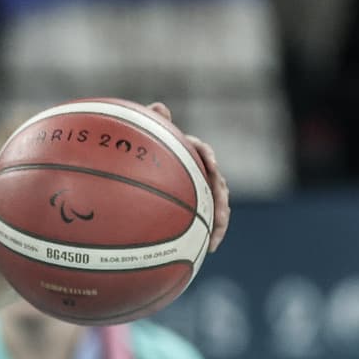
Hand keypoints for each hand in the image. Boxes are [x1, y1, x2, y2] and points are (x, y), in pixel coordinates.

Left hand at [144, 103, 230, 252]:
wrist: (137, 180)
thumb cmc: (140, 154)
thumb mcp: (146, 140)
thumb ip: (153, 125)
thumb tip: (159, 107)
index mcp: (187, 154)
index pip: (203, 152)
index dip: (208, 157)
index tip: (211, 165)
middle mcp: (197, 172)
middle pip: (217, 186)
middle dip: (221, 202)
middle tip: (219, 217)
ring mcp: (198, 191)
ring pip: (216, 206)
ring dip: (218, 223)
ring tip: (215, 240)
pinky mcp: (195, 208)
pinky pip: (205, 221)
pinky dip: (207, 235)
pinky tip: (203, 252)